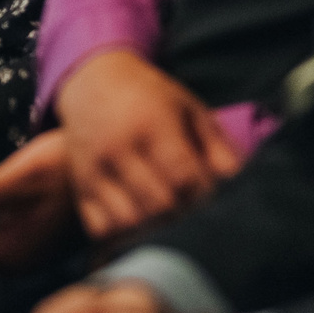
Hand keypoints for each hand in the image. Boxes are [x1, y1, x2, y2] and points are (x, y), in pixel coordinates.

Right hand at [55, 50, 238, 239]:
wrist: (92, 82)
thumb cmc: (149, 96)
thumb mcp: (189, 107)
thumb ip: (215, 144)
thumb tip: (234, 178)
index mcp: (151, 124)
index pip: (184, 176)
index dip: (202, 190)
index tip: (204, 185)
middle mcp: (118, 148)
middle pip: (159, 204)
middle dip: (181, 209)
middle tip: (185, 199)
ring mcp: (94, 169)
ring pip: (129, 221)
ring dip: (152, 224)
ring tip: (162, 208)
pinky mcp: (80, 185)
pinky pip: (101, 227)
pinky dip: (122, 230)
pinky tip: (136, 212)